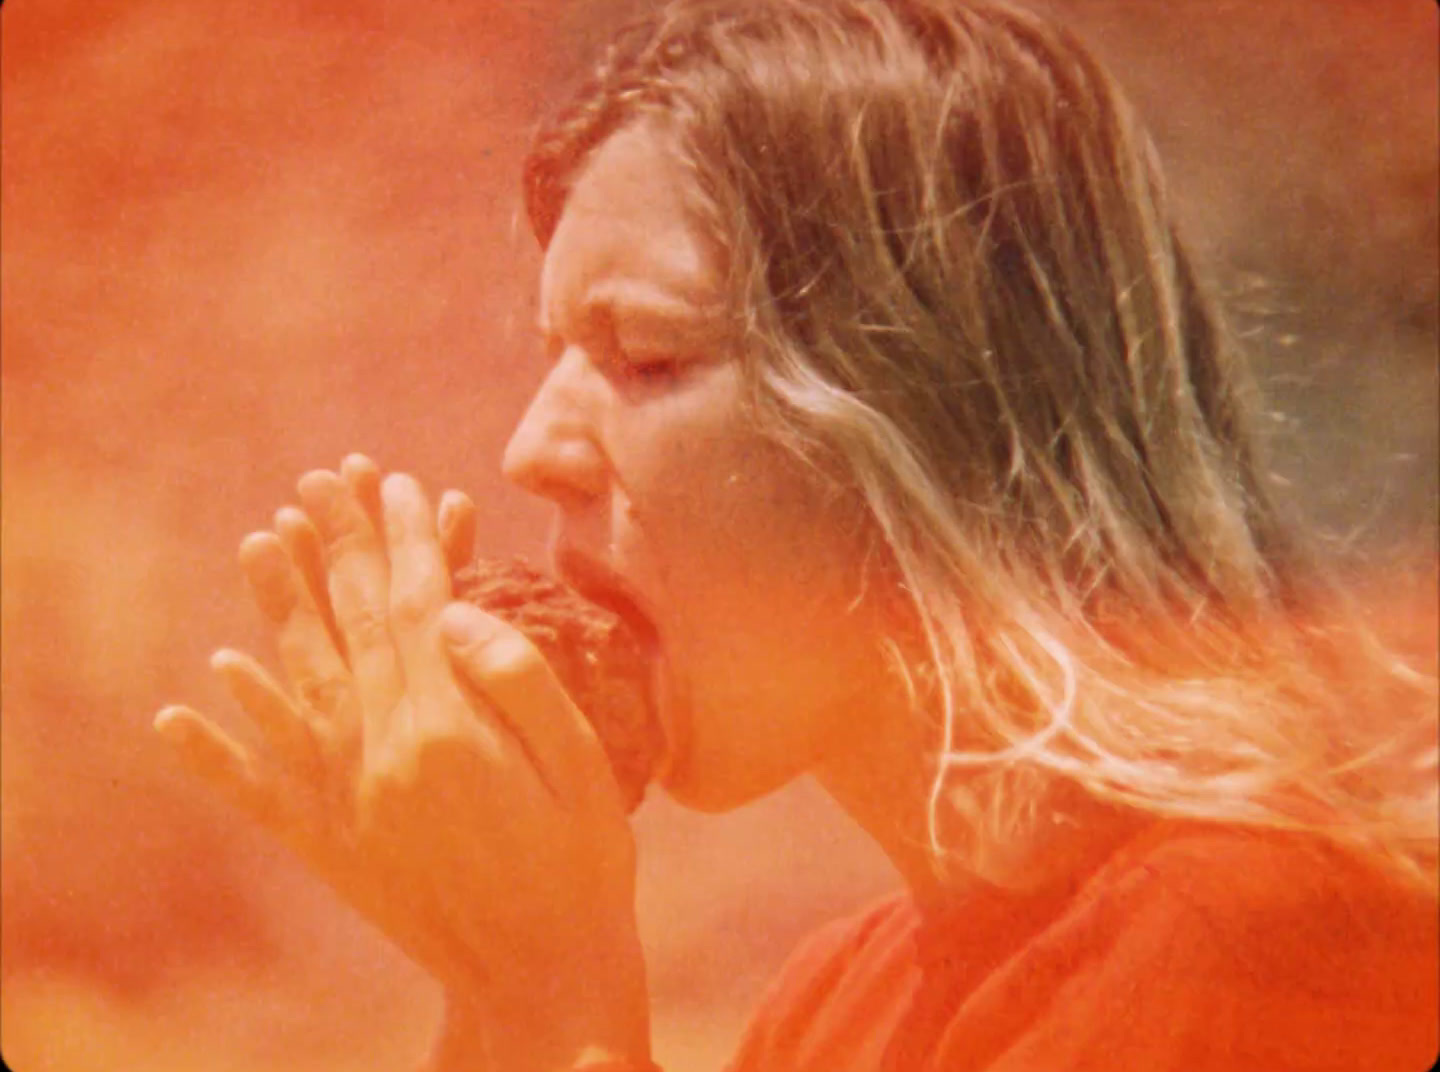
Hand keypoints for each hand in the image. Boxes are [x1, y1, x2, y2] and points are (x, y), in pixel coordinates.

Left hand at [155, 455, 650, 1070]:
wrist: (542, 976)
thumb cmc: (582, 867)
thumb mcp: (581, 765)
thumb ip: (517, 681)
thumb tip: (454, 613)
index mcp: (449, 731)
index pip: (417, 607)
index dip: (406, 540)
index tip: (398, 480)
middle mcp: (383, 757)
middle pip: (353, 628)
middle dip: (341, 547)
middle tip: (323, 479)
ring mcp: (349, 802)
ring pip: (300, 685)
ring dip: (279, 609)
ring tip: (262, 539)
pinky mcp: (332, 845)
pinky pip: (262, 788)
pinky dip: (221, 747)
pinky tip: (184, 705)